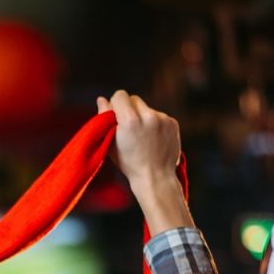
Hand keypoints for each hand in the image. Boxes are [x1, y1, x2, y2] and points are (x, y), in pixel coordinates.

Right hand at [97, 91, 192, 233]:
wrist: (155, 177)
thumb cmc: (129, 164)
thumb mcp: (111, 144)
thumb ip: (106, 120)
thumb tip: (101, 99)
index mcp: (130, 121)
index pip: (120, 95)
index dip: (115, 104)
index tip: (115, 116)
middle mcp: (148, 116)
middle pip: (134, 98)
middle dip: (129, 109)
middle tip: (128, 128)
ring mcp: (162, 118)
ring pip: (146, 108)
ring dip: (142, 117)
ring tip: (142, 138)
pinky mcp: (172, 122)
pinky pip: (158, 115)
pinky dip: (154, 124)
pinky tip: (152, 140)